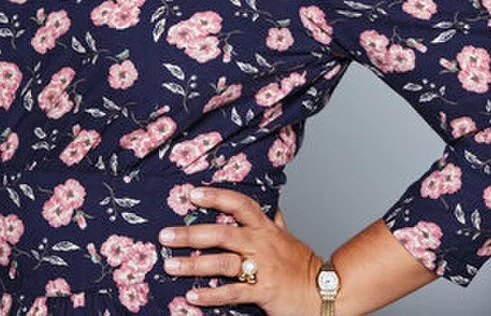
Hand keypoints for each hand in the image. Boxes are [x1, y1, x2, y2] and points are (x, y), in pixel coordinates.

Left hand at [158, 186, 321, 314]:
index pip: (239, 204)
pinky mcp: (262, 292)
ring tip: (169, 265)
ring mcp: (261, 268)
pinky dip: (211, 295)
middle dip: (191, 233)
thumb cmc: (302, 263)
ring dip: (193, 264)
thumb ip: (274, 220)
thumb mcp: (287, 236)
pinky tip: (192, 296)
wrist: (325, 291)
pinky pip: (232, 293)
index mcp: (265, 227)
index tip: (192, 193)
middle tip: (165, 234)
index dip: (216, 197)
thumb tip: (270, 204)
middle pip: (222, 233)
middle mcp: (261, 243)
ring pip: (222, 263)